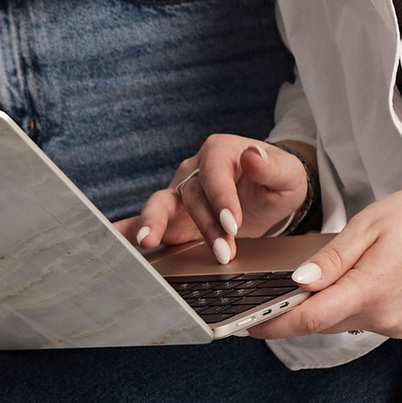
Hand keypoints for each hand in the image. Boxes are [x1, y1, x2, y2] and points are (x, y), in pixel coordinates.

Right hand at [132, 135, 311, 264]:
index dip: (221, 197)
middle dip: (204, 224)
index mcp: (219, 151)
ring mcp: (179, 195)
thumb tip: (253, 154)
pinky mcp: (172, 219)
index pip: (215, 171)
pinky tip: (114, 243)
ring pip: (161, 206)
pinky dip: (128, 231)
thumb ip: (273, 166)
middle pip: (190, 194)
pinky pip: (146, 222)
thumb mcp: (287, 172)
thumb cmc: (276, 180)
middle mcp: (193, 171)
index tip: (233, 224)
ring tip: (146, 242)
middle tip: (223, 251)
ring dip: (156, 225)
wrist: (267, 195)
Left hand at [251, 186, 401, 340]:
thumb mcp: (371, 224)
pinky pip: (366, 320)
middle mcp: (387, 316)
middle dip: (295, 314)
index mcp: (373, 288)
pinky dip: (352, 306)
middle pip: (324, 323)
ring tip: (317, 281)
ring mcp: (400, 325)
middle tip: (268, 299)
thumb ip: (333, 259)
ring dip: (326, 307)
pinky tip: (355, 282)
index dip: (274, 325)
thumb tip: (298, 283)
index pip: (310, 318)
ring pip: (345, 322)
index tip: (246, 326)